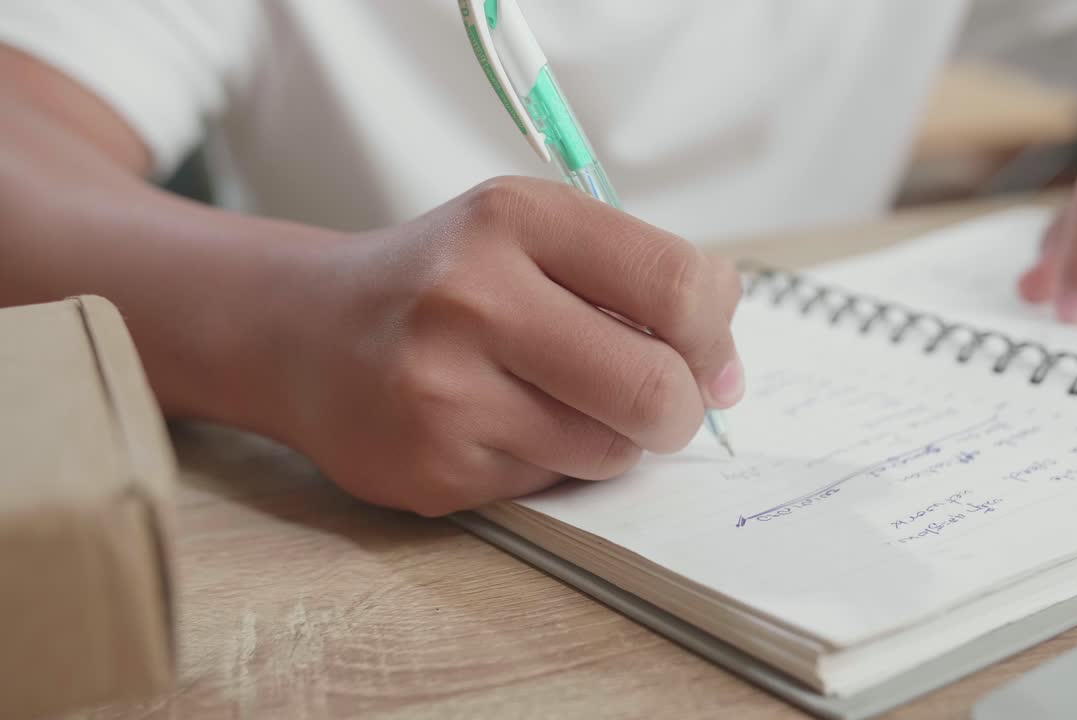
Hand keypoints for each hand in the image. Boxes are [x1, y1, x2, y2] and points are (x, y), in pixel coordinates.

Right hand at [269, 177, 743, 515]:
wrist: (305, 332)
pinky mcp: (431, 469)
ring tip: (560, 405)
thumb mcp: (531, 235)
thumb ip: (637, 280)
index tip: (710, 359)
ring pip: (609, 451)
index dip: (716, 336)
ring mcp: (444, 391)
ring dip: (612, 440)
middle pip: (654, 389)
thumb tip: (728, 373)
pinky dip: (551, 466)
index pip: (678, 284)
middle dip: (679, 410)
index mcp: (516, 219)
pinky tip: (500, 427)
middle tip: (660, 405)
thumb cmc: (444, 280)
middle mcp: (474, 298)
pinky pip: (550, 487)